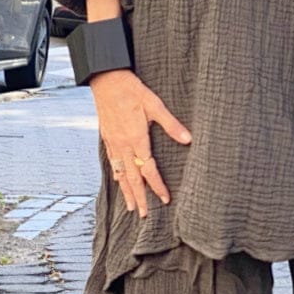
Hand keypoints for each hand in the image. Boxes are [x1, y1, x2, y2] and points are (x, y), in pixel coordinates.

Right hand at [89, 69, 191, 218]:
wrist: (106, 79)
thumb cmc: (131, 89)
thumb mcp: (154, 103)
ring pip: (120, 173)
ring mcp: (113, 142)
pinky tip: (119, 182)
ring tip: (131, 207)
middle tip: (144, 214)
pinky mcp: (107, 138)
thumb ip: (171, 124)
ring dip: (126, 191)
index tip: (165, 199)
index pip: (148, 169)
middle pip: (132, 177)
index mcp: (136, 138)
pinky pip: (112, 163)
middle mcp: (123, 145)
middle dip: (139, 197)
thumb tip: (187, 139)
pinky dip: (116, 176)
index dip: (157, 185)